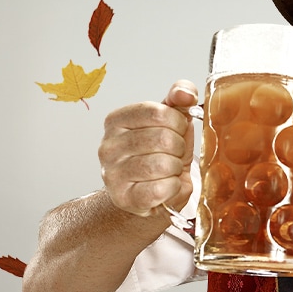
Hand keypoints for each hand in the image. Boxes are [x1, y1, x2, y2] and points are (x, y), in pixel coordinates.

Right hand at [97, 80, 197, 216]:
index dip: (178, 123)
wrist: (150, 194)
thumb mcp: (171, 121)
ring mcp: (112, 173)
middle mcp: (108, 146)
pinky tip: (166, 185)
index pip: (158, 112)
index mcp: (116, 120)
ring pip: (163, 164)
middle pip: (163, 138)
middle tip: (173, 154)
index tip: (177, 131)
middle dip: (179, 148)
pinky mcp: (123, 198)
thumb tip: (185, 93)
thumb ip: (180, 98)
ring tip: (169, 170)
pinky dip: (172, 188)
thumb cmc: (160, 154)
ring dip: (175, 169)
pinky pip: (161, 189)